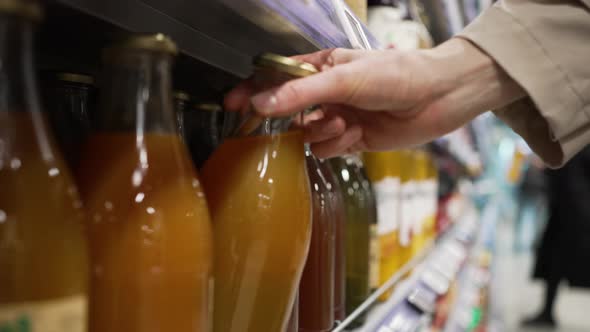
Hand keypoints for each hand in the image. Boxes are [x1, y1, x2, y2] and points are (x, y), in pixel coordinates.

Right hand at [225, 38, 524, 157]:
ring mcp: (337, 116)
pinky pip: (327, 149)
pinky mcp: (351, 138)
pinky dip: (338, 145)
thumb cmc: (396, 75)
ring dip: (323, 133)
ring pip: (307, 134)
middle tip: (310, 121)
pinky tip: (356, 135)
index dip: (253, 91)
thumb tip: (261, 102)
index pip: (276, 78)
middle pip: (289, 112)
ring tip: (345, 124)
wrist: (438, 97)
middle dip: (296, 120)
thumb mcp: (344, 79)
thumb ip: (301, 93)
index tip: (233, 105)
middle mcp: (325, 93)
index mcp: (320, 68)